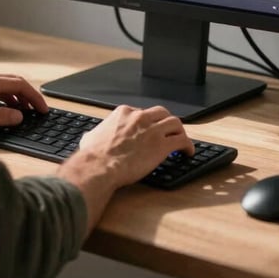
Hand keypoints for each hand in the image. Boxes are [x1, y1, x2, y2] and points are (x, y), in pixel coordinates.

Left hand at [0, 71, 48, 130]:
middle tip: (38, 110)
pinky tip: (4, 108)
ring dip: (16, 96)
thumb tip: (18, 116)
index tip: (43, 108)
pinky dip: (4, 97)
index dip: (34, 96)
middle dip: (28, 95)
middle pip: (13, 82)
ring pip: (3, 84)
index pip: (19, 84)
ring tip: (23, 112)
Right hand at [78, 104, 193, 187]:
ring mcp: (152, 130)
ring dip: (179, 131)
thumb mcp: (91, 137)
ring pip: (175, 123)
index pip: (142, 112)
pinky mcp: (162, 145)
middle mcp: (139, 117)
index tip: (149, 130)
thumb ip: (95, 133)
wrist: (101, 165)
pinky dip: (188, 146)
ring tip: (181, 140)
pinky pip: (182, 141)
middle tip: (168, 131)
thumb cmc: (94, 154)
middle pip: (161, 113)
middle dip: (166, 121)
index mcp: (123, 112)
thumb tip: (90, 136)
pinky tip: (187, 152)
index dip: (147, 122)